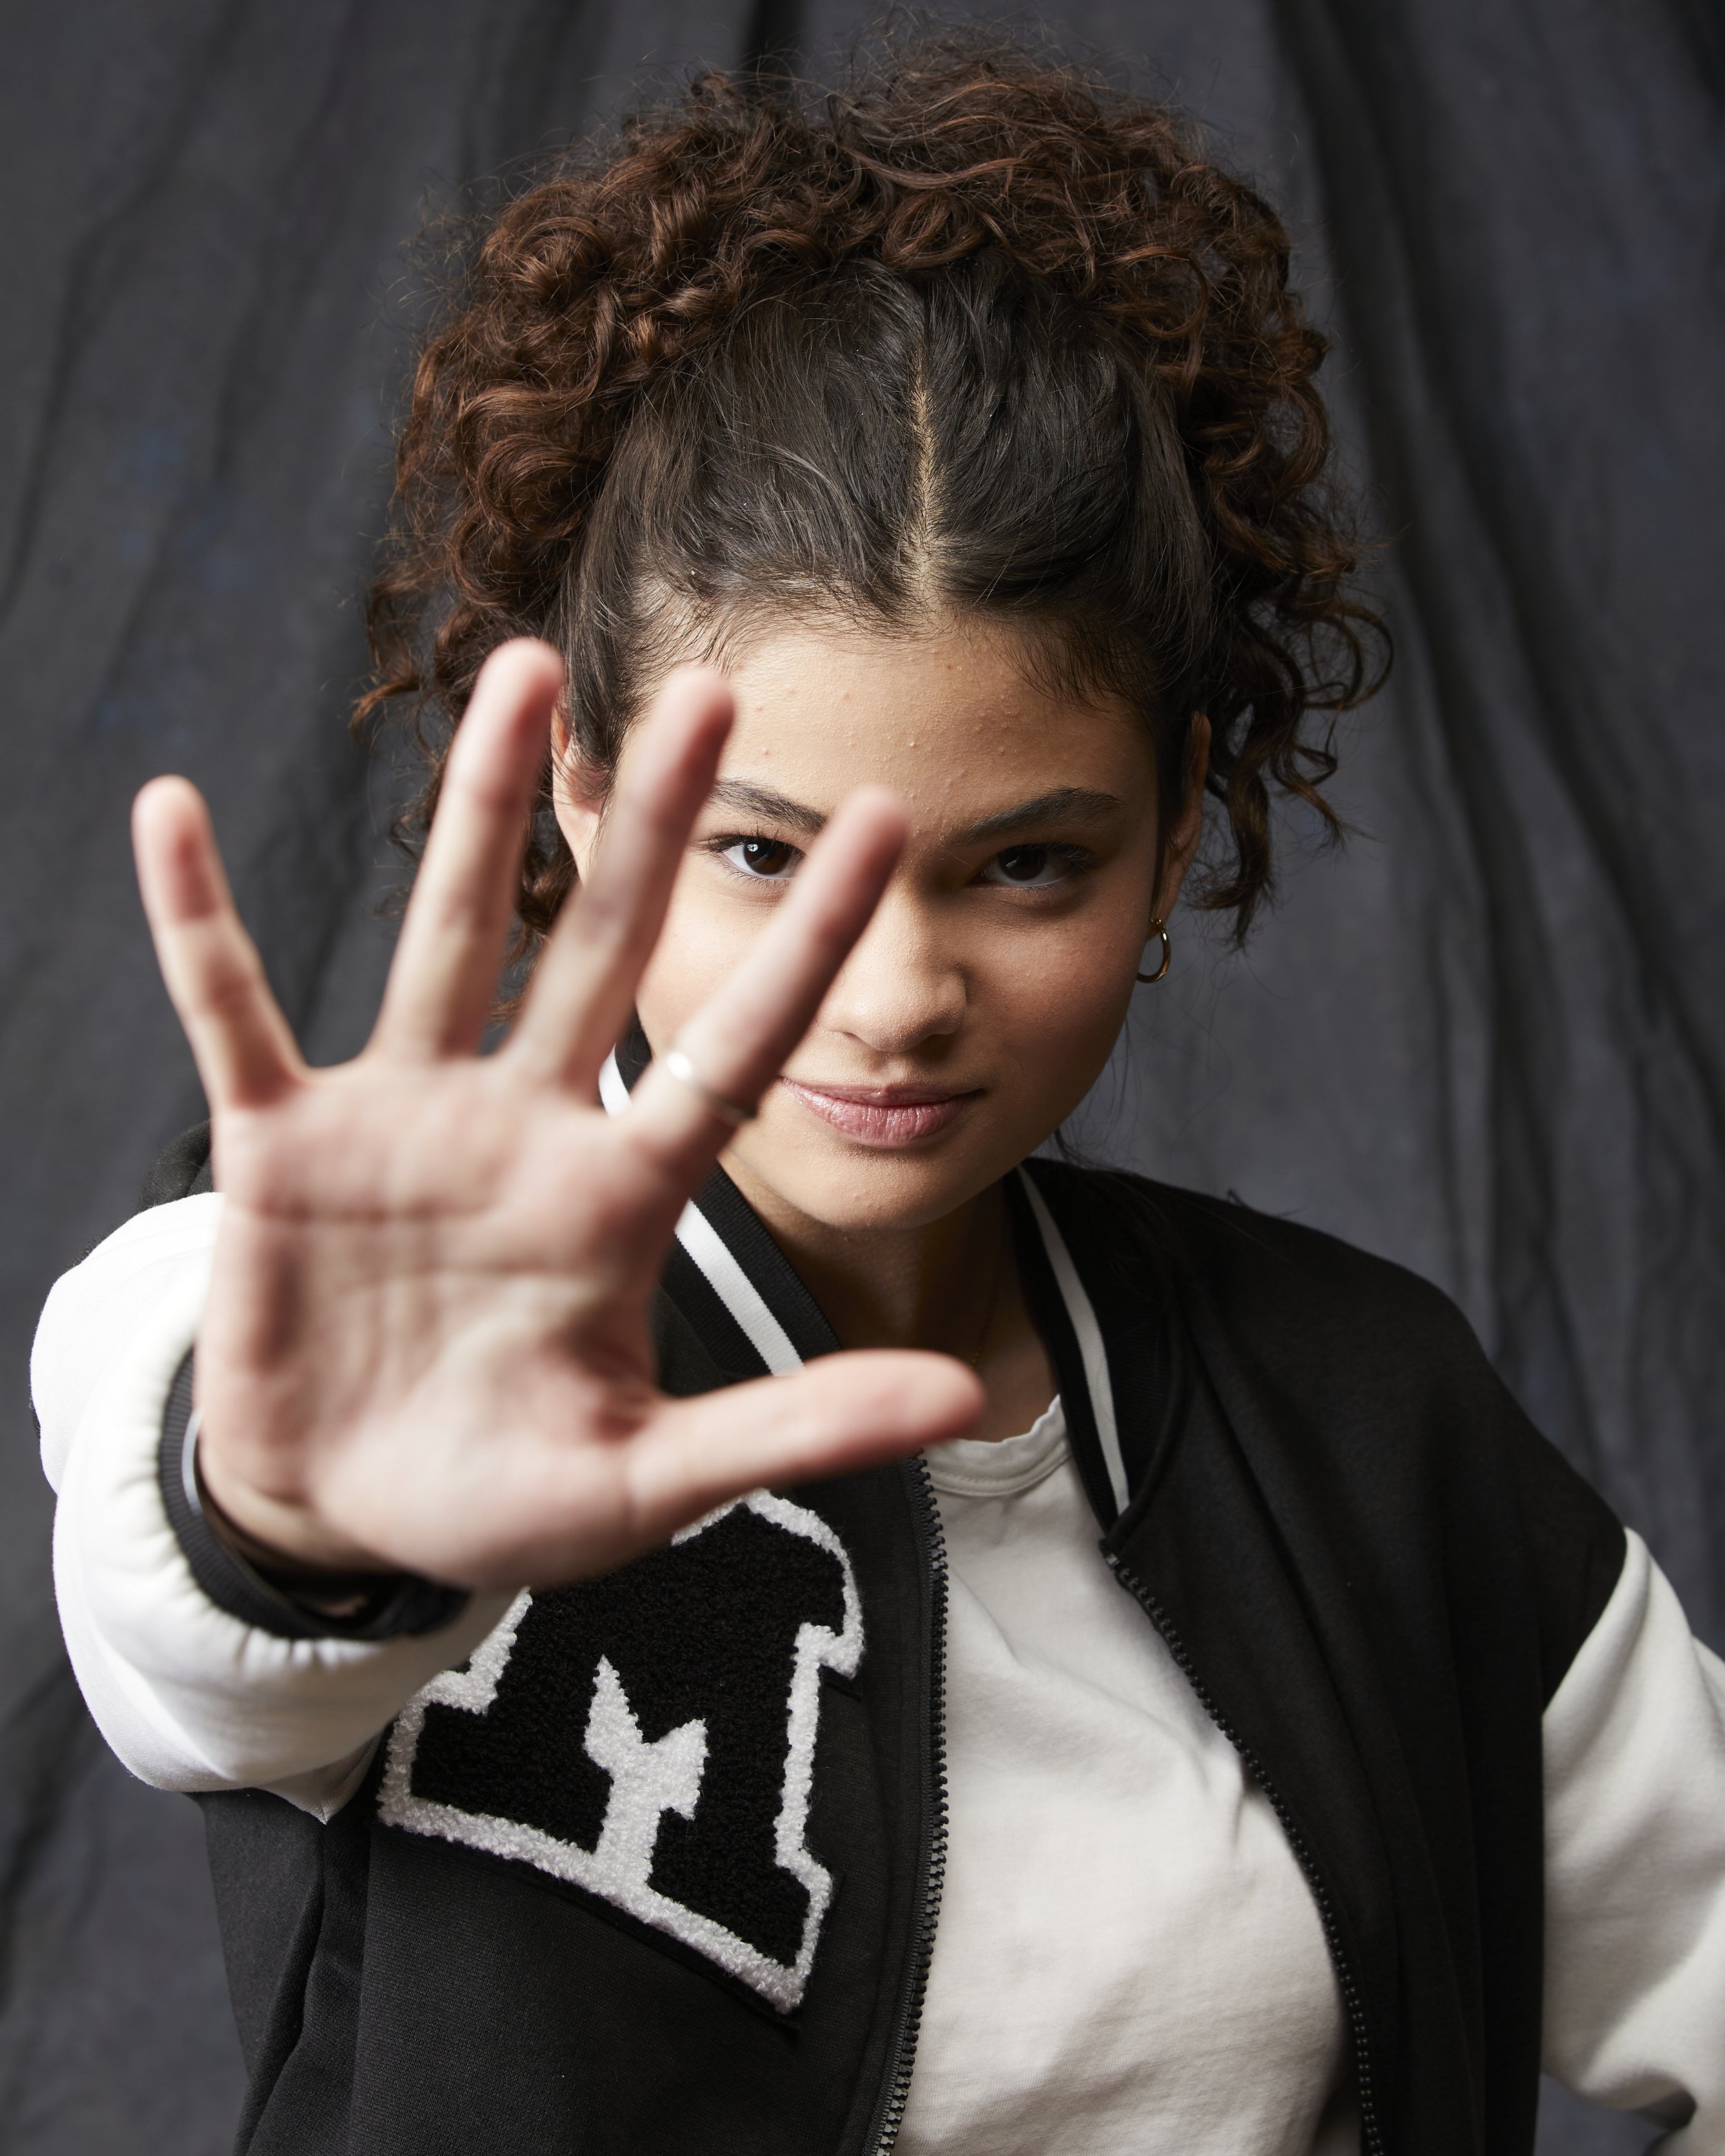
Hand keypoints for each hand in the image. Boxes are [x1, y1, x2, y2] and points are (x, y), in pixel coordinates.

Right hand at [132, 640, 981, 1588]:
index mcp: (617, 1201)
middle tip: (710, 690)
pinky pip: (232, 1012)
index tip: (887, 821)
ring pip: (448, 938)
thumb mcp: (647, 1481)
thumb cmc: (501, 1498)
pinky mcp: (280, 1146)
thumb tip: (962, 1400)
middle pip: (599, 950)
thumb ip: (791, 1429)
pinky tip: (174, 812)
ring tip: (521, 673)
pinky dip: (198, 925)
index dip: (807, 944)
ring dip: (475, 810)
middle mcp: (521, 1130)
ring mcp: (399, 1123)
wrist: (345, 1516)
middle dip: (649, 828)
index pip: (732, 1051)